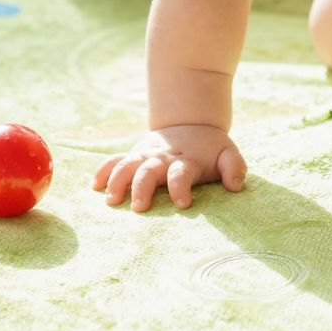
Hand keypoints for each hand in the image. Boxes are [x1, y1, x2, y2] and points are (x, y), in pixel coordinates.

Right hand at [93, 125, 246, 212]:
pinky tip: (95, 185)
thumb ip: (234, 168)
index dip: (181, 188)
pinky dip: (104, 170)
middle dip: (142, 188)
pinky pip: (115, 160)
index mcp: (187, 161)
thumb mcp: (228, 153)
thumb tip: (236, 186)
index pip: (182, 174)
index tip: (183, 204)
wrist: (191, 121)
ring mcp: (146, 155)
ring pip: (127, 164)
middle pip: (149, 170)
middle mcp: (163, 158)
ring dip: (117, 181)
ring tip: (111, 200)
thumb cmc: (211, 149)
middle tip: (139, 208)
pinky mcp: (134, 155)